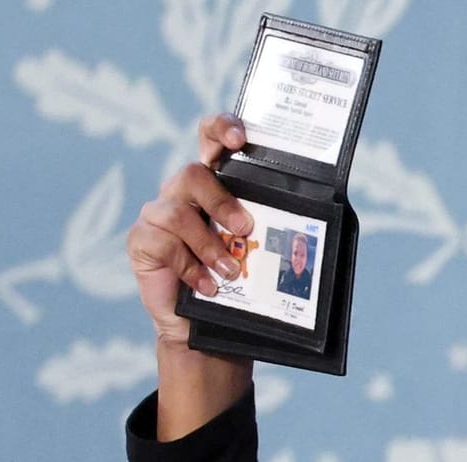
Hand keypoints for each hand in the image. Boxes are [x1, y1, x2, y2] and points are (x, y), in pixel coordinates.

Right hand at [127, 114, 251, 347]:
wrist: (203, 328)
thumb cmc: (235, 285)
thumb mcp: (257, 253)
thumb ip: (272, 229)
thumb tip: (325, 223)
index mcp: (213, 187)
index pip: (210, 140)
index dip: (220, 129)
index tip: (239, 139)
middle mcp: (182, 194)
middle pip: (193, 173)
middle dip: (222, 202)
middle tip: (246, 229)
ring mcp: (157, 215)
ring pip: (178, 212)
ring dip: (210, 245)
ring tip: (231, 272)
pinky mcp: (141, 241)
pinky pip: (162, 243)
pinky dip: (190, 267)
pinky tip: (209, 286)